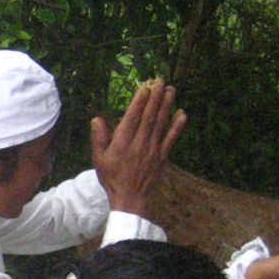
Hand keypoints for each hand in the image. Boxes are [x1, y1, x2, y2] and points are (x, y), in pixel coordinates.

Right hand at [90, 78, 186, 215]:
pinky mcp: (162, 156)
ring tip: (171, 90)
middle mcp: (139, 143)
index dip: (139, 101)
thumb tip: (96, 119)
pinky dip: (177, 125)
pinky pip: (171, 138)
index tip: (145, 87)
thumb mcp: (98, 159)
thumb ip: (98, 138)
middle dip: (155, 97)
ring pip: (161, 123)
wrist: (129, 197)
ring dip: (167, 105)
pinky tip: (182, 113)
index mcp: (122, 143)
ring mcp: (153, 149)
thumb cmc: (111, 177)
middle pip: (149, 116)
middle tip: (160, 80)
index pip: (132, 117)